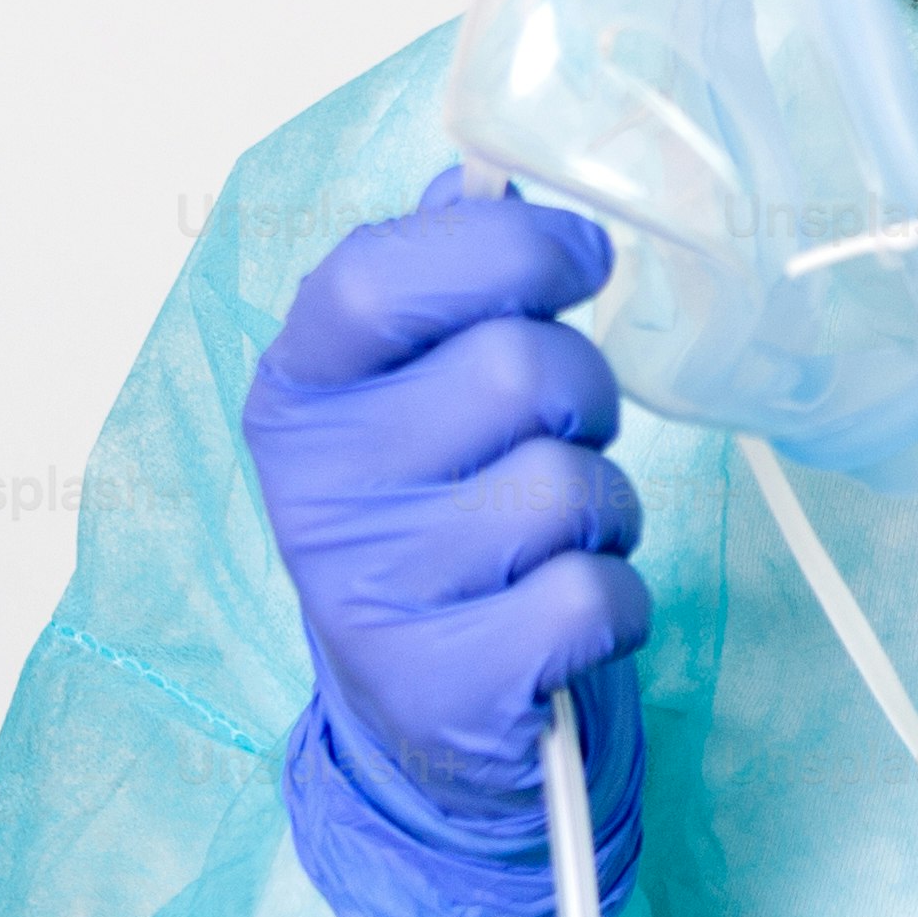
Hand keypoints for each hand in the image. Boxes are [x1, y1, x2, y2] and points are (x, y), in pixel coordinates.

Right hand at [239, 171, 649, 916]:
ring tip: (559, 535)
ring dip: (604, 505)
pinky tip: (565, 615)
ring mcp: (370, 593)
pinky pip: (593, 596)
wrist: (418, 733)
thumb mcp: (408, 401)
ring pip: (566, 484)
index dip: (505, 250)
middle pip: (511, 370)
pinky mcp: (441, 687)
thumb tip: (482, 183)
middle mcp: (315, 488)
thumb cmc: (435, 531)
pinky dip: (617, 601)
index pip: (380, 276)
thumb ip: (439, 284)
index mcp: (300, 393)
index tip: (576, 258)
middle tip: (565, 434)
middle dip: (582, 393)